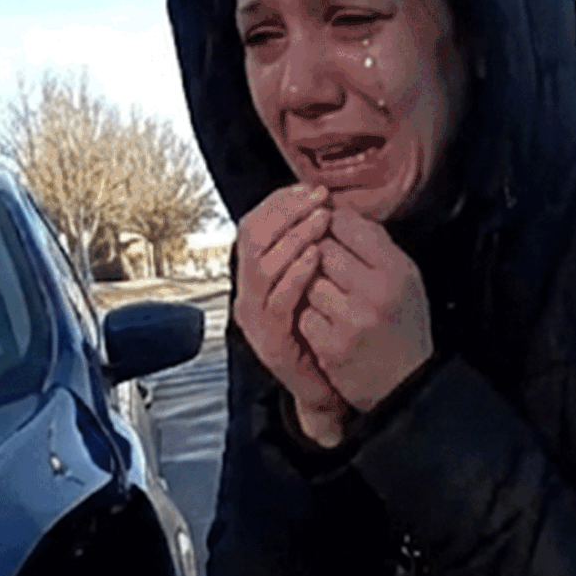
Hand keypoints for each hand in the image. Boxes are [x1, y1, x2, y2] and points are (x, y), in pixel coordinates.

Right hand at [232, 183, 352, 448]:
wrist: (325, 387)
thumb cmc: (326, 331)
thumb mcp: (317, 282)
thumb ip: (312, 249)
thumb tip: (327, 206)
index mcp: (256, 275)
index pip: (255, 224)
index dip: (280, 202)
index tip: (311, 188)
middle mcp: (248, 292)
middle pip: (251, 237)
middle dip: (286, 212)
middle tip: (318, 198)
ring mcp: (255, 317)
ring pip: (261, 265)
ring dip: (293, 237)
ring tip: (320, 220)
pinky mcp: (269, 338)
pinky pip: (278, 299)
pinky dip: (295, 274)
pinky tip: (316, 257)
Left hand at [301, 209, 434, 415]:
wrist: (406, 385)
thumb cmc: (402, 326)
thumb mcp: (405, 278)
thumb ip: (375, 245)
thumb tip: (335, 210)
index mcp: (396, 269)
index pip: (348, 224)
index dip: (330, 224)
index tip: (327, 230)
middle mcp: (376, 291)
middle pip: (322, 249)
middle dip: (318, 256)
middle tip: (327, 270)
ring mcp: (351, 320)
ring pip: (308, 282)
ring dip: (312, 289)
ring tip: (331, 302)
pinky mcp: (331, 346)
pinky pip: (303, 315)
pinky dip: (309, 319)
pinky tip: (327, 327)